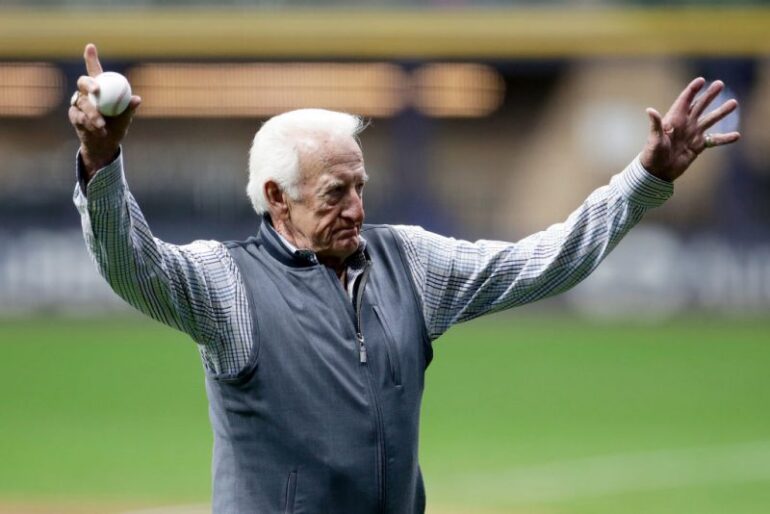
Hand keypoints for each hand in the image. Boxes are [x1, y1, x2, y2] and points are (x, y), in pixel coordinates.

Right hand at [68, 43, 141, 179]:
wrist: (104, 145)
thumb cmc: (117, 127)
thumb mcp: (125, 119)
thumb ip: (129, 109)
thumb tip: (138, 99)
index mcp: (101, 88)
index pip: (94, 70)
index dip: (90, 58)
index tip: (90, 46)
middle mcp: (87, 93)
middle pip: (83, 82)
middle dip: (88, 84)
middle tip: (96, 90)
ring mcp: (79, 104)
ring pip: (82, 103)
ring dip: (93, 114)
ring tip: (102, 126)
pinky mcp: (74, 115)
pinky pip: (78, 116)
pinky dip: (89, 123)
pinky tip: (97, 130)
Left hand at [640, 77, 739, 181]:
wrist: (657, 172)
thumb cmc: (652, 154)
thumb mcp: (654, 139)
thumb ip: (655, 125)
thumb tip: (650, 110)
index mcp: (673, 120)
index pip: (684, 101)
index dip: (692, 90)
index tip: (701, 80)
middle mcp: (685, 124)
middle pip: (699, 106)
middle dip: (709, 95)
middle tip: (720, 84)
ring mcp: (693, 134)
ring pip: (710, 120)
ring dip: (721, 112)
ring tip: (733, 103)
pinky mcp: (698, 146)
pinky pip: (714, 140)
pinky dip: (725, 138)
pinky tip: (736, 135)